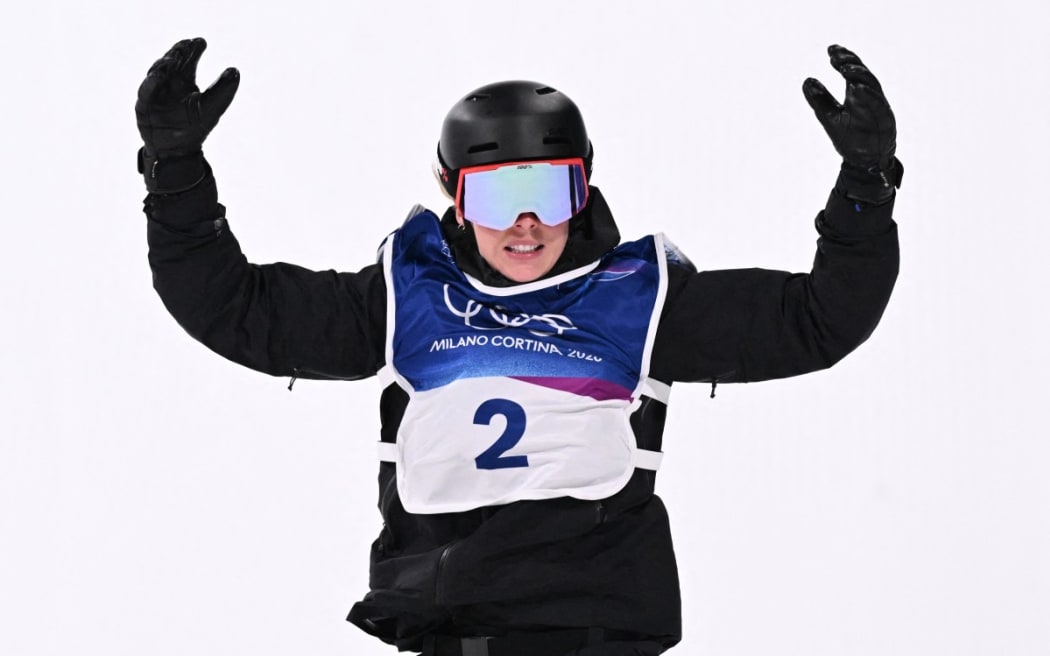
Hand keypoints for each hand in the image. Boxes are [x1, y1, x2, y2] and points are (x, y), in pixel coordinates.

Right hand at [136, 38, 238, 158]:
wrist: (179, 152)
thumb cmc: (194, 128)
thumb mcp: (211, 108)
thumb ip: (223, 91)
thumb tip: (235, 70)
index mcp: (184, 81)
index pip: (188, 61)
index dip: (193, 50)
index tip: (201, 42)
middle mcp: (168, 83)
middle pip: (171, 63)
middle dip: (178, 53)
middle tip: (187, 45)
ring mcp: (155, 93)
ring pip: (156, 73)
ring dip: (164, 65)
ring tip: (174, 58)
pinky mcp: (144, 107)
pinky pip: (146, 93)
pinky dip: (151, 85)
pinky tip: (158, 77)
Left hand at [803, 45, 898, 187]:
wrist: (863, 162)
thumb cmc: (850, 138)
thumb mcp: (830, 116)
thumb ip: (820, 99)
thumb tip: (807, 81)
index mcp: (856, 94)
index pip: (851, 71)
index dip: (843, 58)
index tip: (831, 49)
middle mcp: (868, 97)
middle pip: (861, 73)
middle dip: (850, 62)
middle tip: (835, 55)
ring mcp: (878, 106)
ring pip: (871, 85)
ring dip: (858, 75)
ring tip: (844, 68)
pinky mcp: (884, 119)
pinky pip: (878, 105)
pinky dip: (868, 96)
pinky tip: (857, 88)